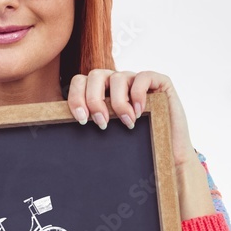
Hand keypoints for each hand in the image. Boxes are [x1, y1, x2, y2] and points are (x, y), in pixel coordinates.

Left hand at [65, 70, 197, 167]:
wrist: (168, 155)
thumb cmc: (136, 146)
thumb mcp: (107, 135)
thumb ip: (90, 124)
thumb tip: (62, 133)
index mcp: (102, 92)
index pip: (80, 82)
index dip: (76, 97)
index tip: (81, 119)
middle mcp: (118, 83)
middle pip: (95, 75)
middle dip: (95, 100)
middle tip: (101, 123)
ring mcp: (137, 80)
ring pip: (118, 77)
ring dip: (118, 102)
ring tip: (126, 123)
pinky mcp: (159, 82)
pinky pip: (143, 77)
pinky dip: (138, 94)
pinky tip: (140, 113)